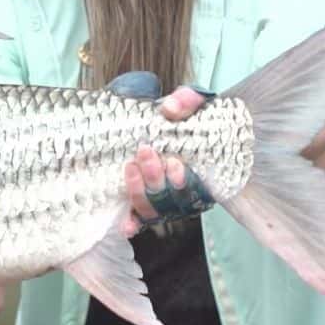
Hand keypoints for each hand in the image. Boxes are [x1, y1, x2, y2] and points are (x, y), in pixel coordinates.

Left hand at [124, 86, 209, 224]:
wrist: (144, 115)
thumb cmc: (172, 113)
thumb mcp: (184, 101)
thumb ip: (184, 100)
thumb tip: (171, 109)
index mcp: (199, 168)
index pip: (198, 187)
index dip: (184, 181)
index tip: (174, 162)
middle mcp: (181, 189)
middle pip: (172, 200)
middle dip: (157, 179)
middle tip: (144, 153)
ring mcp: (160, 198)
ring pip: (153, 210)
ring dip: (141, 192)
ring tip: (131, 167)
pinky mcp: (140, 200)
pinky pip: (138, 219)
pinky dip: (132, 223)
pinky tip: (126, 224)